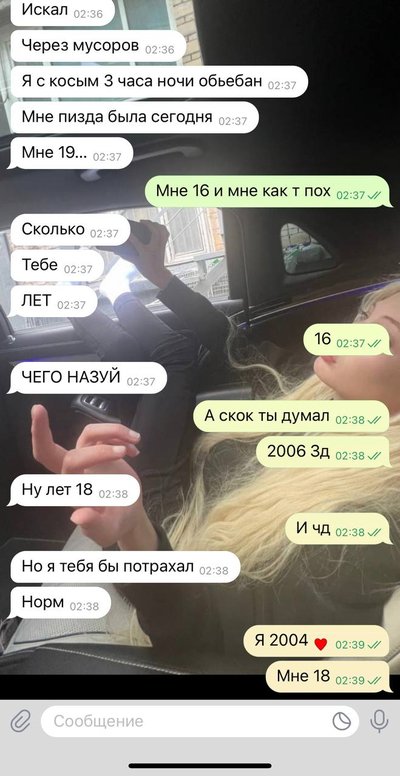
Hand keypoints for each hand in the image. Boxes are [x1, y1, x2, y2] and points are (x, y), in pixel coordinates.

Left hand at [31, 405, 156, 548]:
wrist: (127, 517)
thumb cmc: (112, 525)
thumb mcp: (106, 531)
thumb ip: (94, 525)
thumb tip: (77, 516)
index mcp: (70, 485)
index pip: (50, 456)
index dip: (41, 434)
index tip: (39, 409)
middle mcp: (74, 469)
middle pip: (76, 444)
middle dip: (96, 434)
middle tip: (109, 430)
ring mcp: (88, 458)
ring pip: (92, 434)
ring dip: (115, 433)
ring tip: (136, 442)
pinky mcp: (102, 452)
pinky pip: (108, 435)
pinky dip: (123, 437)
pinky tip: (136, 450)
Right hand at [128, 220, 172, 289]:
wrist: (158, 274)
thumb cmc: (146, 268)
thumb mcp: (135, 261)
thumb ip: (126, 254)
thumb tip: (117, 251)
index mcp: (146, 252)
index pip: (136, 241)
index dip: (130, 235)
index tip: (125, 231)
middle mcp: (155, 247)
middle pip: (154, 231)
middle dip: (148, 223)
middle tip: (141, 221)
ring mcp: (160, 245)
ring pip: (162, 230)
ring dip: (155, 224)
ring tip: (149, 223)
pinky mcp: (164, 245)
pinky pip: (165, 233)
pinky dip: (162, 228)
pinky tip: (157, 226)